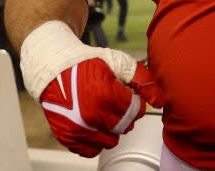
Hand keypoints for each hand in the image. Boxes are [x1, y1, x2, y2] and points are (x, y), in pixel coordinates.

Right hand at [39, 57, 161, 156]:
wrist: (55, 70)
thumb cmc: (86, 65)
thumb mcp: (119, 63)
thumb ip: (144, 81)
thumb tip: (160, 101)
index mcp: (105, 95)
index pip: (136, 111)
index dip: (136, 103)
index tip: (129, 96)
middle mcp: (90, 115)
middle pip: (124, 127)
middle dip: (125, 116)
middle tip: (115, 103)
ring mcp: (78, 128)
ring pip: (110, 141)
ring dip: (112, 129)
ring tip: (105, 113)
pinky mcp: (67, 137)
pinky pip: (91, 151)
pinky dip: (96, 140)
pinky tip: (95, 124)